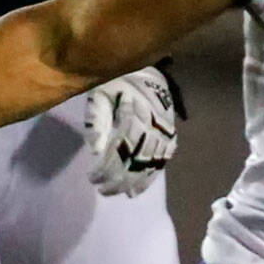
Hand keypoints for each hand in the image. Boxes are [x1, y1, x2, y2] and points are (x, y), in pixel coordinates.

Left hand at [85, 65, 184, 196]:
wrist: (148, 70)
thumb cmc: (119, 81)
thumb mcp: (100, 92)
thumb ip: (97, 119)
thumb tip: (96, 151)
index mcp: (136, 111)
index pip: (121, 147)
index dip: (107, 166)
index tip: (93, 177)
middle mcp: (154, 124)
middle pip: (137, 158)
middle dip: (118, 178)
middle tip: (102, 190)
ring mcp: (166, 131)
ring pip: (150, 163)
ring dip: (133, 182)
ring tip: (117, 193)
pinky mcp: (171, 136)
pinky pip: (162, 161)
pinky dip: (149, 178)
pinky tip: (136, 191)